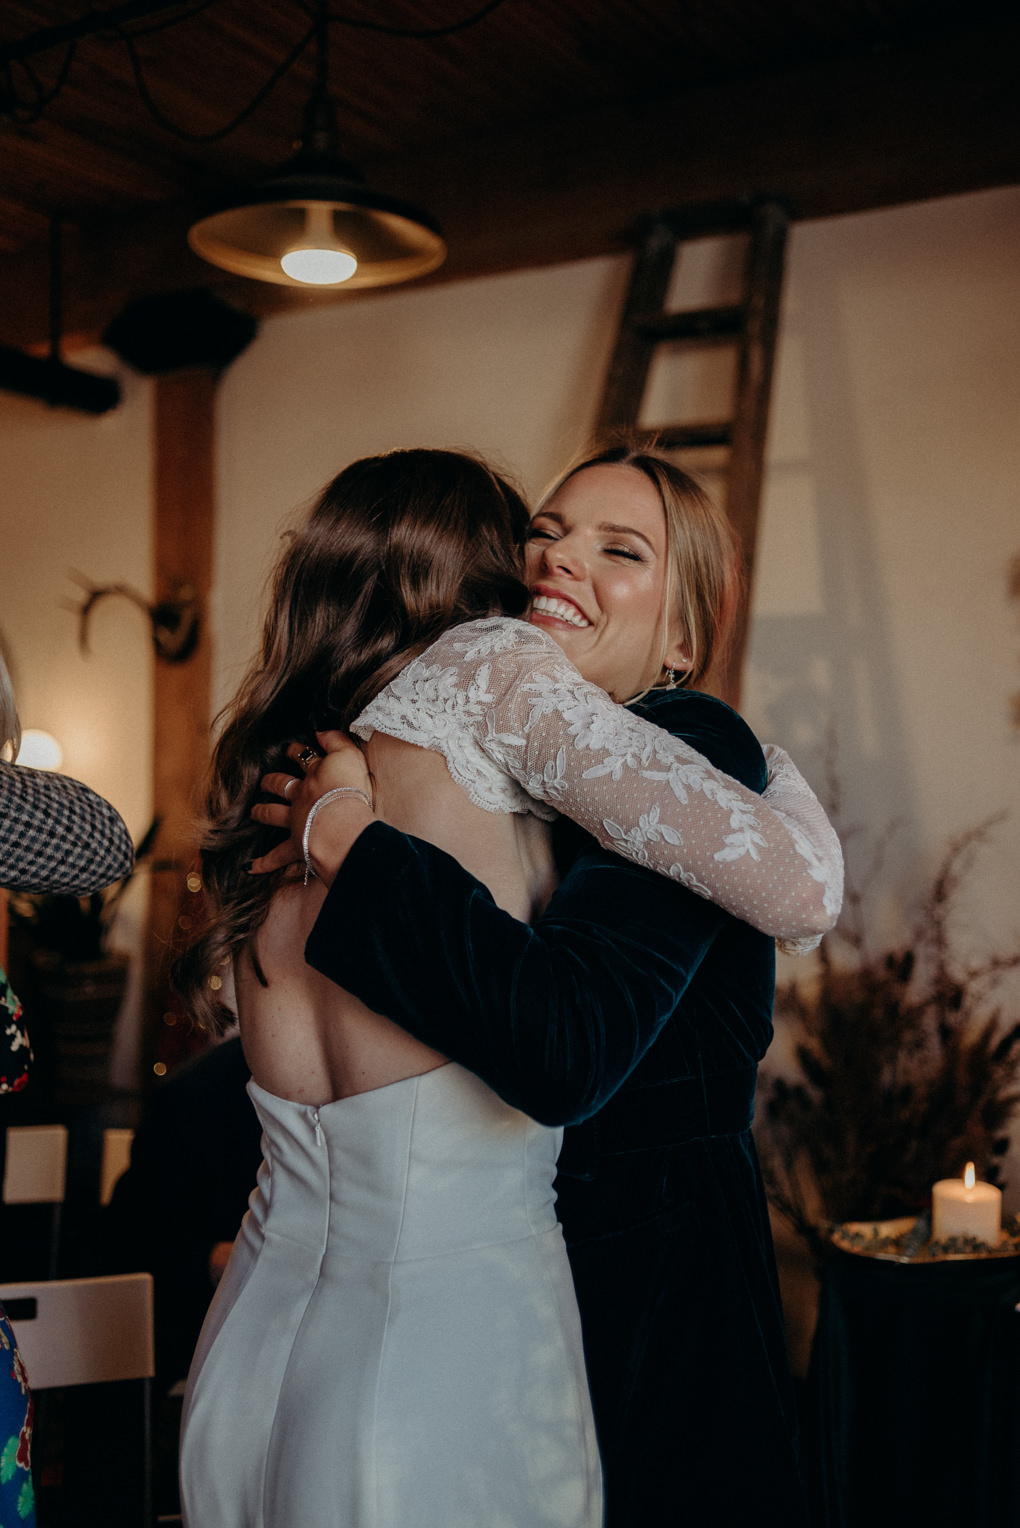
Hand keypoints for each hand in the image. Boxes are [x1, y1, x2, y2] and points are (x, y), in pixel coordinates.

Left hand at [249, 731, 373, 878]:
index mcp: (316, 774)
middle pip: (281, 785)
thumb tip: (320, 731)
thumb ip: (337, 740)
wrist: (342, 824)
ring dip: (262, 812)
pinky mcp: (296, 846)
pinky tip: (248, 867)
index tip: (290, 749)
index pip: (304, 758)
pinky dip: (262, 863)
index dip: (296, 751)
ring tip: (254, 812)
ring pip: (273, 814)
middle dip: (272, 782)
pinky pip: (276, 856)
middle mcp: (301, 796)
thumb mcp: (351, 756)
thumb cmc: (350, 790)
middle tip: (264, 781)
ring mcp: (295, 821)